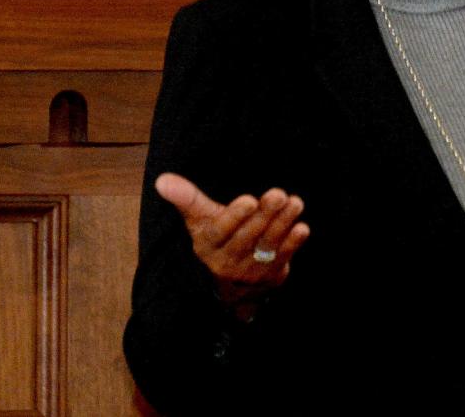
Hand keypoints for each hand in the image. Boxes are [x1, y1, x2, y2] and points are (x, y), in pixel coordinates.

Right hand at [155, 172, 308, 303]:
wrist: (232, 284)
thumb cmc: (217, 237)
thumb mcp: (200, 220)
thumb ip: (187, 198)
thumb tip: (162, 180)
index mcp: (207, 245)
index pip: (219, 232)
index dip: (234, 216)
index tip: (249, 200)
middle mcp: (227, 260)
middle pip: (247, 237)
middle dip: (265, 215)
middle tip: (278, 194)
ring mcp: (250, 271)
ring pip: (267, 246)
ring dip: (283, 224)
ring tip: (295, 202)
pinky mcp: (270, 275)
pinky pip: (282, 258)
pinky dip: (293, 243)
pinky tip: (302, 228)